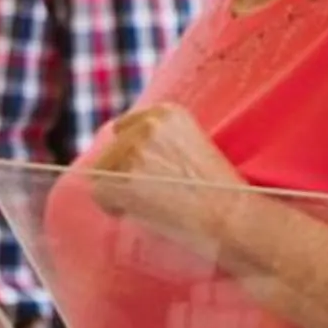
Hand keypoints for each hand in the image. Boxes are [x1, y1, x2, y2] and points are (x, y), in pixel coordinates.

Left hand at [82, 103, 245, 241]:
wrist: (229, 214)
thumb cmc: (216, 192)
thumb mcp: (192, 148)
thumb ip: (159, 143)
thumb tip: (125, 156)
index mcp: (167, 113)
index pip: (123, 129)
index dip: (130, 157)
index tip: (147, 176)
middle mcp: (147, 123)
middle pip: (110, 150)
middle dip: (122, 174)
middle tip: (151, 196)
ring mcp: (133, 147)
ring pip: (102, 171)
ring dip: (118, 191)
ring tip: (151, 205)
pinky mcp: (123, 172)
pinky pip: (98, 192)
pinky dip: (112, 207)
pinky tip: (138, 212)